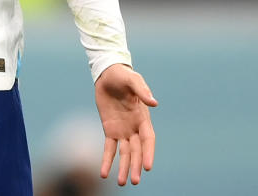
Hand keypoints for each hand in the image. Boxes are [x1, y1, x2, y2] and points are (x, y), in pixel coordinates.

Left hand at [94, 63, 157, 185]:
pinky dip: (107, 160)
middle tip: (134, 181)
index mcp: (143, 118)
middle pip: (136, 151)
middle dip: (135, 166)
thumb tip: (154, 102)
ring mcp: (123, 130)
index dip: (148, 153)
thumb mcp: (133, 80)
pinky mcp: (110, 130)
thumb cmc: (123, 76)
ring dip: (123, 168)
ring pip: (125, 153)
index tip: (147, 167)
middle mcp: (135, 128)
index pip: (148, 140)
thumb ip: (142, 91)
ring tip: (122, 183)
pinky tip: (104, 173)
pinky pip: (109, 148)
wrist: (108, 74)